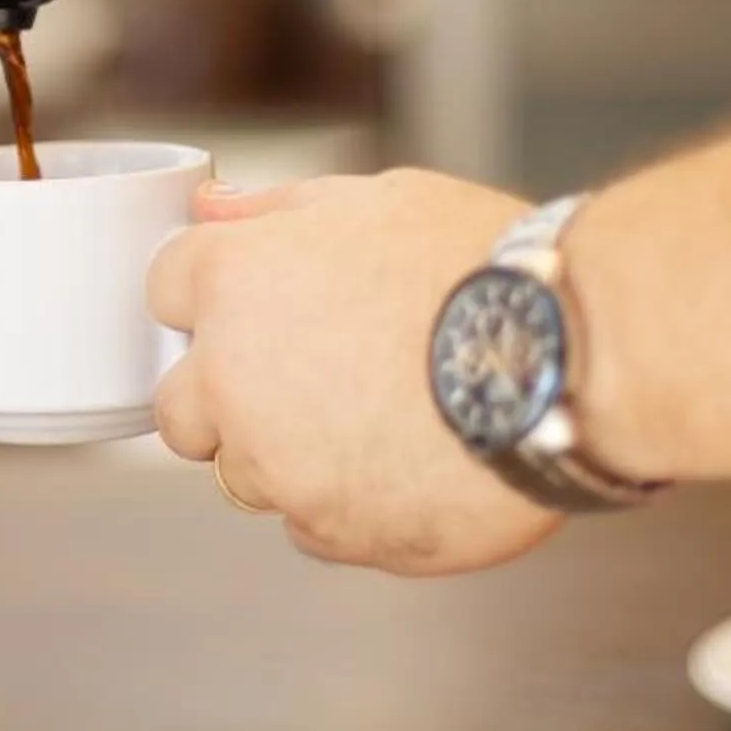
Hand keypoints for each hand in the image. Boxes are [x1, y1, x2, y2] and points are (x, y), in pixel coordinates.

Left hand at [145, 169, 562, 578]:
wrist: (567, 356)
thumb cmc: (482, 265)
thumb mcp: (377, 199)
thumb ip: (277, 210)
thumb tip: (212, 206)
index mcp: (233, 283)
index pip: (164, 289)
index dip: (214, 296)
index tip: (261, 306)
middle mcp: (233, 379)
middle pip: (179, 409)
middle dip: (225, 398)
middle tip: (313, 379)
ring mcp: (278, 465)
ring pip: (245, 475)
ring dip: (291, 455)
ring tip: (386, 418)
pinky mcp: (333, 531)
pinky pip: (311, 527)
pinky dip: (348, 505)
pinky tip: (410, 463)